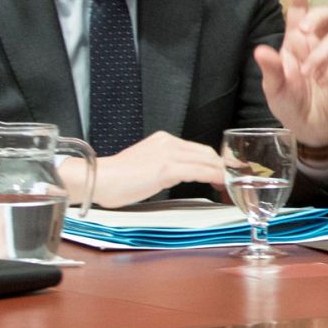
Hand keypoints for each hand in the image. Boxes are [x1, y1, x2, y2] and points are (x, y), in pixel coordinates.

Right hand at [59, 130, 225, 207]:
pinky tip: (219, 185)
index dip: (214, 163)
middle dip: (221, 168)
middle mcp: (168, 142)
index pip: (198, 149)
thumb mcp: (145, 164)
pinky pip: (199, 171)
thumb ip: (164, 165)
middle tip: (229, 183)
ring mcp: (168, 154)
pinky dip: (214, 177)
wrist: (99, 179)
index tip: (221, 175)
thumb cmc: (116, 179)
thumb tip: (180, 175)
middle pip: (206, 153)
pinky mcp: (166, 168)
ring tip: (226, 187)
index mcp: (163, 140)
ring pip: (206, 160)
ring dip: (221, 174)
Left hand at [256, 0, 327, 148]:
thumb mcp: (273, 88)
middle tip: (306, 33)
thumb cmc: (289, 103)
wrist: (309, 127)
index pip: (299, 9)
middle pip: (325, 15)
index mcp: (295, 42)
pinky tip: (324, 82)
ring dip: (321, 55)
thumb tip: (260, 50)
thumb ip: (269, 69)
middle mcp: (315, 45)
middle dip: (318, 18)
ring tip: (311, 75)